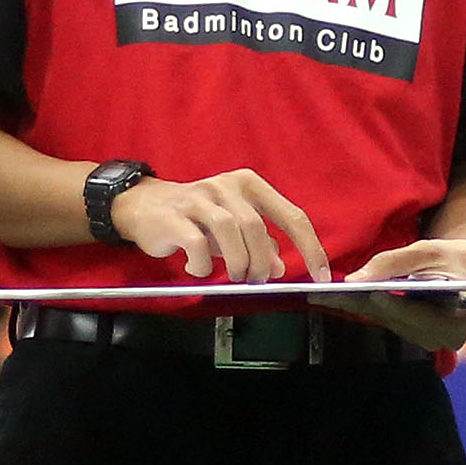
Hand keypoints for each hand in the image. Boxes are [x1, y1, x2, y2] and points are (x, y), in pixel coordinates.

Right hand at [108, 168, 328, 283]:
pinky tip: (198, 269)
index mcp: (249, 185)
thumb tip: (280, 268)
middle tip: (255, 280)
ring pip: (230, 232)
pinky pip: (197, 245)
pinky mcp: (174, 216)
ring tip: (233, 275)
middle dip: (261, 262)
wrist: (143, 206)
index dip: (310, 248)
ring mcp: (199, 198)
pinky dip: (203, 266)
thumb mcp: (235, 228)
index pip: (292, 215)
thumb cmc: (197, 218)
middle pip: (257, 227)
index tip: (322, 275)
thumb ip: (261, 245)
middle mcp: (226, 186)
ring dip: (237, 263)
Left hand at [318, 235, 465, 350]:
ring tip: (324, 295)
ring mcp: (431, 341)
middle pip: (399, 321)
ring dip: (357, 307)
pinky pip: (386, 321)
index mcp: (463, 318)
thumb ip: (392, 263)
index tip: (372, 295)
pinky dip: (364, 307)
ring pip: (388, 322)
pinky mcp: (416, 337)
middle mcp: (448, 338)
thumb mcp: (428, 251)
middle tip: (328, 295)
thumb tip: (354, 280)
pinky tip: (338, 298)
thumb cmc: (452, 256)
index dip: (397, 305)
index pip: (423, 315)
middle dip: (364, 305)